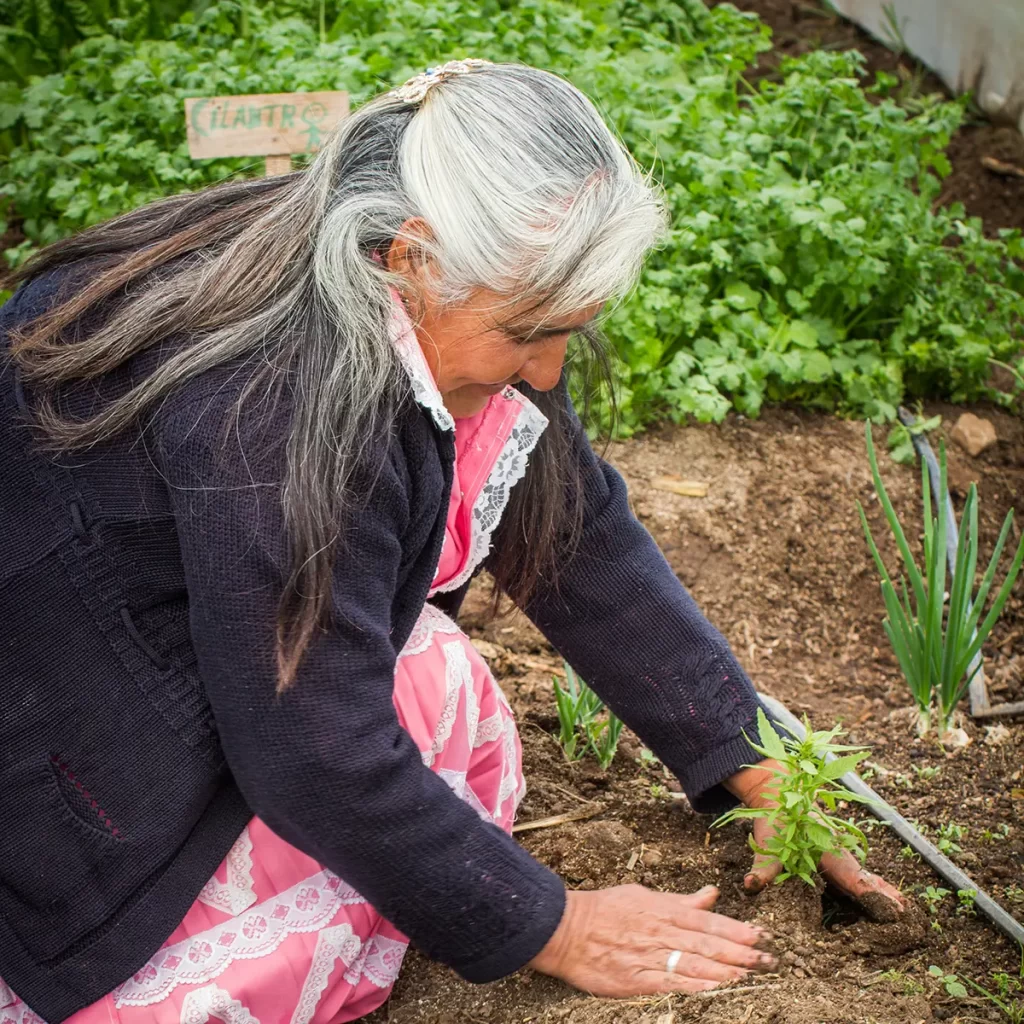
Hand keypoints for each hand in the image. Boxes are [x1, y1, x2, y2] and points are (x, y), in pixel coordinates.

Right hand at [528, 884, 774, 995]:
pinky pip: (670, 982)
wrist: (564, 929)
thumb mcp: (643, 895)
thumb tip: (711, 894)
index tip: (761, 935)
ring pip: (693, 963)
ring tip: (750, 974)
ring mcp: (647, 956)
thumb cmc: (605, 910)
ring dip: (724, 970)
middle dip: (739, 952)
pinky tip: (716, 988)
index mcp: (661, 910)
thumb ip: (679, 900)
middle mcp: (658, 932)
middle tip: (768, 959)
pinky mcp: (635, 979)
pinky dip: (695, 985)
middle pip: (705, 943)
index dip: (734, 929)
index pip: (705, 921)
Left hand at [726, 760, 905, 919]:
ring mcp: (835, 851)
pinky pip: (851, 869)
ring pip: (859, 872)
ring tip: (900, 906)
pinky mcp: (830, 852)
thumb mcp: (768, 842)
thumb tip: (752, 885)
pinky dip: (866, 880)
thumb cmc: (776, 818)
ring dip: (878, 888)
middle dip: (882, 893)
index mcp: (825, 849)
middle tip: (905, 912)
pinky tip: (875, 891)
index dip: (871, 893)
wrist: (778, 791)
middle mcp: (836, 851)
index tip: (893, 908)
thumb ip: (764, 866)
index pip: (853, 877)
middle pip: (862, 876)